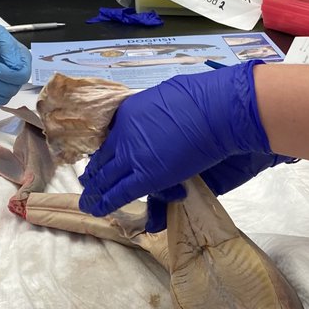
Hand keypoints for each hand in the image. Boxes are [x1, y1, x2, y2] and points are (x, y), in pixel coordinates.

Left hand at [79, 60, 289, 219]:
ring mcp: (134, 153)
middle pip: (104, 157)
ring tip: (89, 201)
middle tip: (88, 183)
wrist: (220, 108)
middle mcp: (126, 133)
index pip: (110, 138)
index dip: (105, 153)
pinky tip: (97, 209)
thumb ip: (159, 122)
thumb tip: (156, 136)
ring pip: (106, 176)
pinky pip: (120, 192)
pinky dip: (106, 202)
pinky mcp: (146, 175)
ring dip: (96, 190)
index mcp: (130, 113)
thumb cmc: (205, 100)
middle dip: (95, 173)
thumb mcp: (169, 105)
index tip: (98, 161)